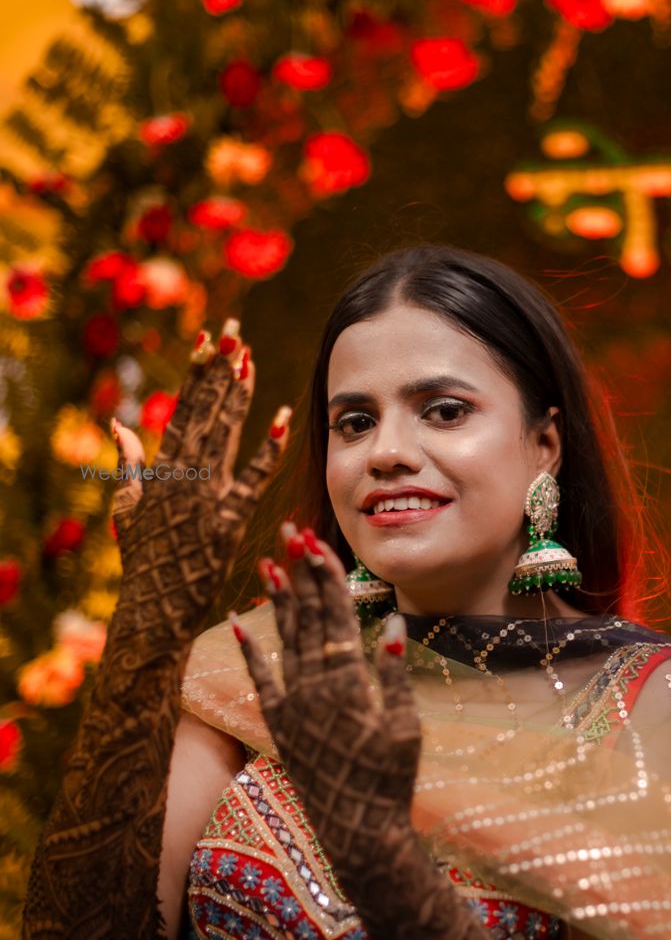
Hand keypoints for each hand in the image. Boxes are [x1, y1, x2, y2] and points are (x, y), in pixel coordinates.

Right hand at [108, 321, 289, 648]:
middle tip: (237, 333)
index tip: (209, 339)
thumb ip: (127, 462)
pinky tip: (283, 419)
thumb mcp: (126, 507)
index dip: (197, 373)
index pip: (182, 409)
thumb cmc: (145, 558)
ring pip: (226, 435)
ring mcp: (205, 496)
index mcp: (162, 469)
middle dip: (221, 371)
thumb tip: (118, 422)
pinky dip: (268, 448)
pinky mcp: (228, 519)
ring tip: (252, 360)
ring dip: (240, 396)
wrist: (156, 606)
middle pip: (206, 413)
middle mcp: (183, 476)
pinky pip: (253, 477)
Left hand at [231, 523, 421, 881]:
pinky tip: (239, 621)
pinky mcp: (282, 724)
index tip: (317, 543)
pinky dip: (250, 651)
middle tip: (291, 533)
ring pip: (283, 641)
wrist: (358, 831)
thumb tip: (392, 625)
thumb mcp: (404, 728)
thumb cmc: (389, 780)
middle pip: (306, 619)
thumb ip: (393, 676)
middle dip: (300, 573)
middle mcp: (312, 689)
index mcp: (346, 684)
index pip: (334, 618)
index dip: (325, 578)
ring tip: (268, 562)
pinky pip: (262, 680)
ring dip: (277, 601)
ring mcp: (293, 706)